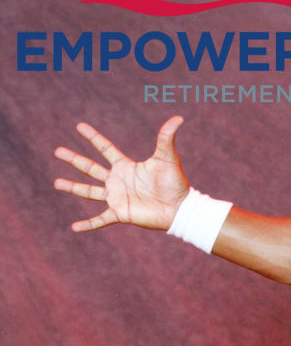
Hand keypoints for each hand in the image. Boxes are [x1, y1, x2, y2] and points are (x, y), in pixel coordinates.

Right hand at [52, 115, 190, 231]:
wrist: (180, 208)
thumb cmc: (175, 183)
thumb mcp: (168, 158)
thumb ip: (167, 138)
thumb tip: (179, 118)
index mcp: (126, 166)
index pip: (105, 149)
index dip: (93, 137)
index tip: (79, 126)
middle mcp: (118, 180)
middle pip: (91, 168)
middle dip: (74, 160)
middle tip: (57, 151)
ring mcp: (117, 197)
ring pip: (89, 192)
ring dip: (72, 187)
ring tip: (56, 183)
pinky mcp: (120, 213)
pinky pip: (100, 220)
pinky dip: (88, 224)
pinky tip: (75, 228)